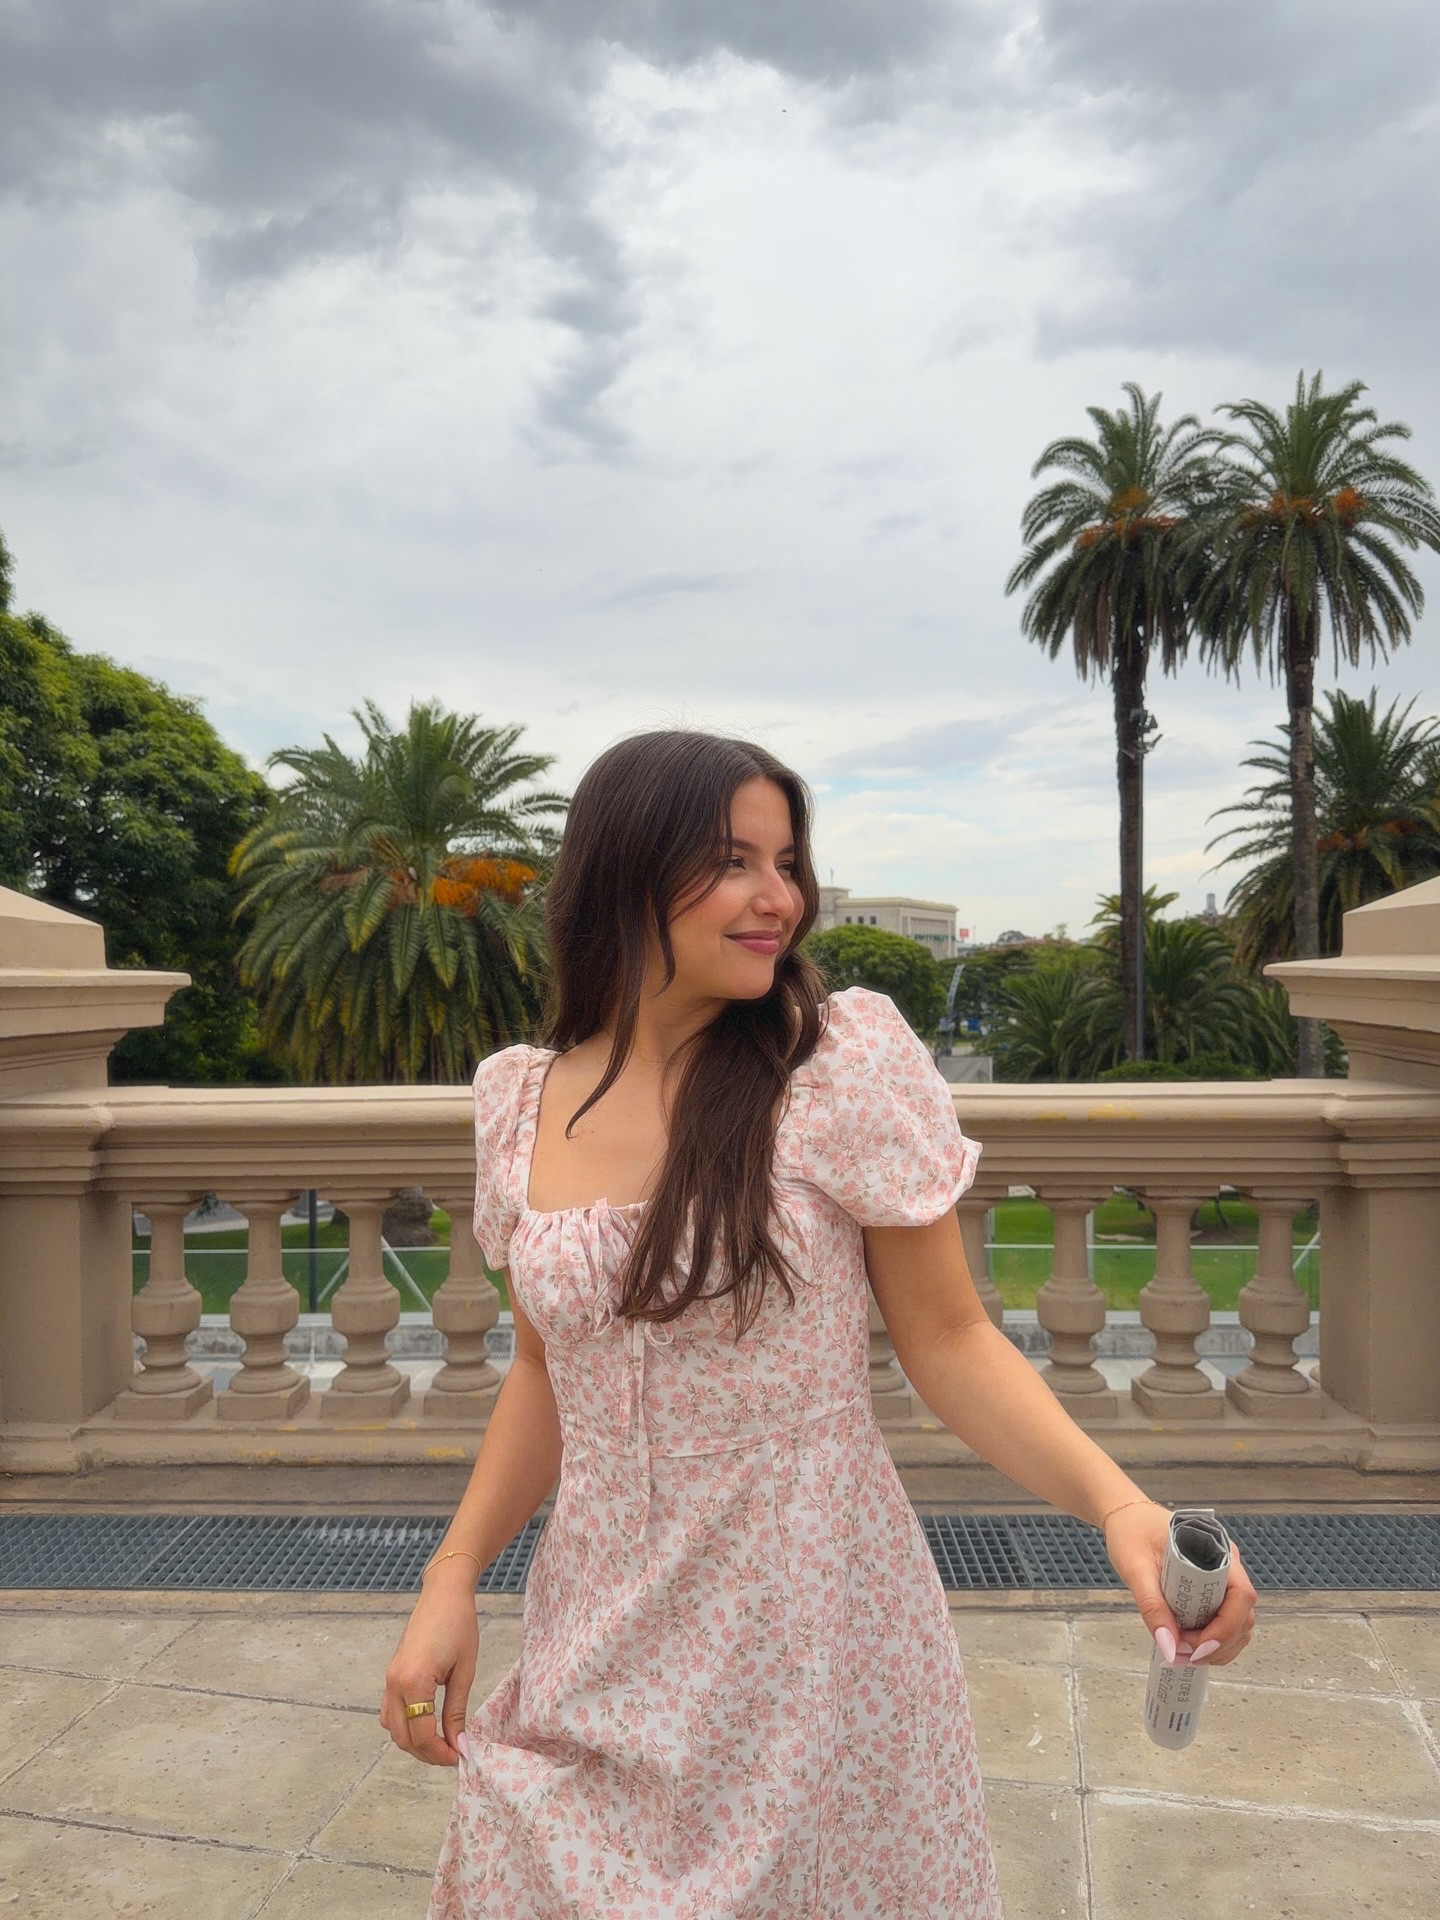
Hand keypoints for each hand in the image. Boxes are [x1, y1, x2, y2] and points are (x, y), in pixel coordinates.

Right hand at [380, 1567, 479, 1766]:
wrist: (444, 1593)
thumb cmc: (459, 1625)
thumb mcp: (464, 1671)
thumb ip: (457, 1711)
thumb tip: (458, 1745)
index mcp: (413, 1682)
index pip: (422, 1735)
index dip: (441, 1752)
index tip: (460, 1757)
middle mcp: (395, 1683)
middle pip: (403, 1737)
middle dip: (427, 1753)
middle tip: (452, 1754)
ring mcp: (389, 1679)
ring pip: (393, 1728)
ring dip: (414, 1742)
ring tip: (442, 1743)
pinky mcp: (392, 1674)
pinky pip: (390, 1712)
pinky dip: (405, 1725)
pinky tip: (427, 1725)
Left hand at [1104, 1502, 1256, 1668]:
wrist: (1127, 1518)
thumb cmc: (1132, 1533)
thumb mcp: (1135, 1568)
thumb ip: (1152, 1607)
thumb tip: (1169, 1648)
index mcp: (1216, 1550)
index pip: (1241, 1595)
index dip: (1226, 1628)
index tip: (1197, 1647)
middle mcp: (1227, 1566)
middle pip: (1244, 1616)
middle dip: (1220, 1644)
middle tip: (1184, 1656)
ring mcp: (1223, 1579)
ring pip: (1239, 1624)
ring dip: (1218, 1648)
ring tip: (1183, 1655)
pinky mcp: (1213, 1591)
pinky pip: (1224, 1622)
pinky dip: (1211, 1642)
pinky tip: (1187, 1647)